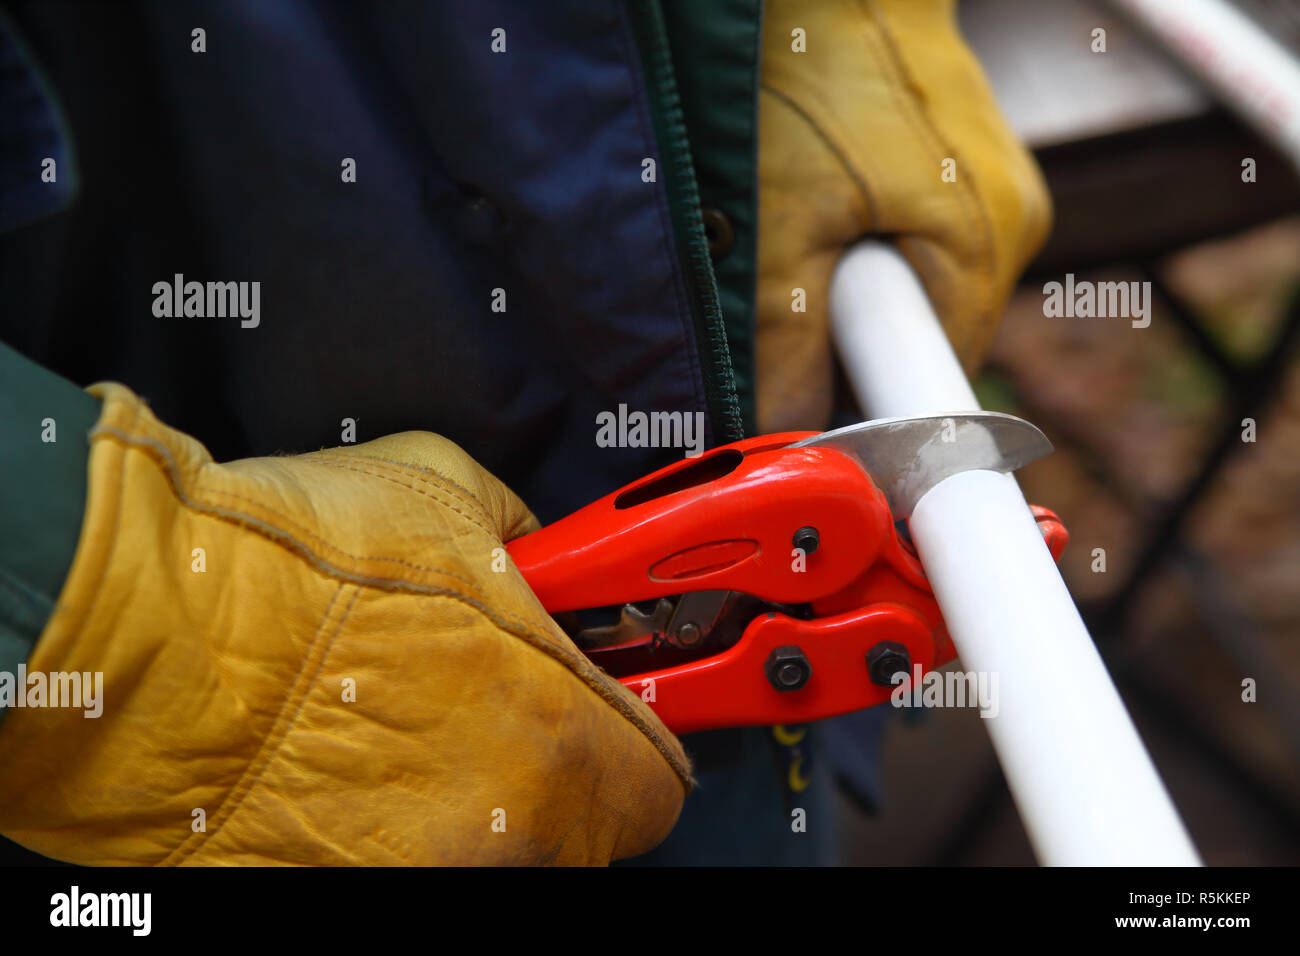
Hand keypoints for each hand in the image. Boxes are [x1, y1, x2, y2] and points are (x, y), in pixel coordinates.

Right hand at [0, 383, 688, 864]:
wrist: (142, 629)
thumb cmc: (293, 564)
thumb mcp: (447, 488)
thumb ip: (526, 528)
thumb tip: (536, 543)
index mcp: (554, 737)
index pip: (659, 780)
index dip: (637, 729)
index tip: (611, 704)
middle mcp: (499, 832)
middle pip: (579, 824)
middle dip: (551, 760)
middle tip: (492, 696)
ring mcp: (418, 876)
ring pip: (489, 848)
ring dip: (469, 794)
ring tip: (396, 719)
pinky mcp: (338, 894)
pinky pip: (402, 858)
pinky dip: (389, 820)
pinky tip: (341, 757)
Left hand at [757, 0, 1051, 431]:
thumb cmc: (807, 68)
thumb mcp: (779, 219)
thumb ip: (784, 342)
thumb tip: (786, 436)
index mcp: (983, 245)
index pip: (936, 386)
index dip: (870, 411)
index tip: (816, 414)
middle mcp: (1012, 222)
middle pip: (932, 340)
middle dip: (859, 342)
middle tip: (793, 294)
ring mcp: (1001, 190)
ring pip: (926, 290)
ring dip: (864, 287)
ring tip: (810, 226)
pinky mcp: (976, 168)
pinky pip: (928, 240)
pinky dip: (876, 241)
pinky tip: (833, 199)